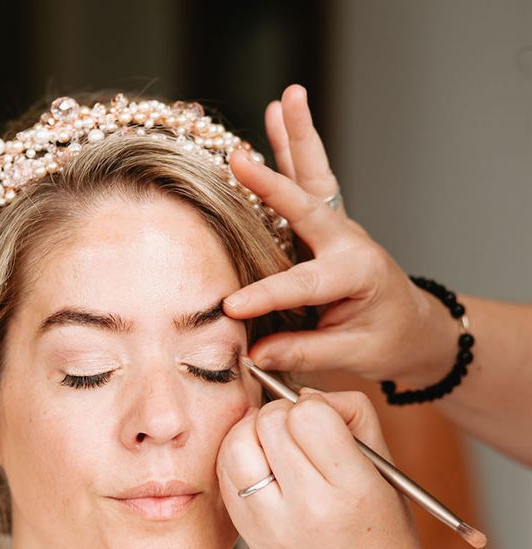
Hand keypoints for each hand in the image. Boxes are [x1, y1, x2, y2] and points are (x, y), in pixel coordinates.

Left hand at [217, 390, 448, 548]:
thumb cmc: (386, 536)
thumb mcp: (387, 471)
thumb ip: (352, 416)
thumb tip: (302, 392)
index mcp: (351, 489)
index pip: (309, 413)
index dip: (313, 406)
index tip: (321, 420)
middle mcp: (306, 508)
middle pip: (269, 422)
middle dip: (281, 414)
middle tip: (297, 431)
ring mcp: (269, 525)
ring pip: (236, 443)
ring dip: (252, 432)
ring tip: (273, 445)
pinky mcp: (246, 535)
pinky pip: (225, 473)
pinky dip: (238, 458)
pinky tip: (260, 466)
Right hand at [224, 85, 455, 385]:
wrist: (411, 324)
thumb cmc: (386, 339)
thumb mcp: (353, 355)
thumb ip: (305, 351)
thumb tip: (255, 355)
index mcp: (357, 273)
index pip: (304, 283)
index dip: (266, 295)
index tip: (231, 307)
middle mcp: (347, 241)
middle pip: (310, 202)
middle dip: (273, 182)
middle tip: (240, 159)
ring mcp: (336, 227)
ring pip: (314, 177)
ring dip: (297, 137)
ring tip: (284, 99)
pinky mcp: (325, 225)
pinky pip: (308, 181)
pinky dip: (290, 148)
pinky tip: (274, 116)